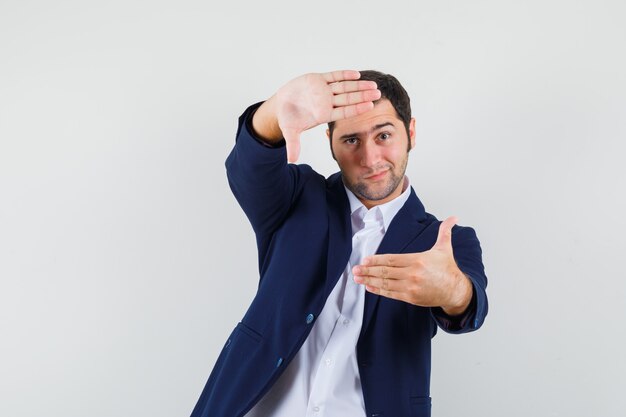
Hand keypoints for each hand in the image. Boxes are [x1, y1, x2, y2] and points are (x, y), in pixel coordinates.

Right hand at [254, 70, 380, 161]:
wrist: (281, 104)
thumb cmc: (288, 118)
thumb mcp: (290, 131)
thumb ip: (293, 145)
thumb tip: (291, 161)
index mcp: (324, 114)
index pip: (344, 112)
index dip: (357, 109)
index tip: (370, 107)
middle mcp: (327, 102)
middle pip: (348, 99)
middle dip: (363, 96)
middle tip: (378, 94)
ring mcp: (324, 90)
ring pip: (344, 87)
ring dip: (358, 85)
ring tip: (372, 85)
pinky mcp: (318, 79)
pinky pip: (334, 76)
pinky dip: (344, 74)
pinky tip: (356, 74)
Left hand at [352, 216, 472, 314]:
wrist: (455, 290)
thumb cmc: (447, 269)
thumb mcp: (445, 248)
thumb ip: (444, 232)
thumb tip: (453, 218)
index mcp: (417, 260)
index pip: (391, 259)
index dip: (376, 260)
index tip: (364, 260)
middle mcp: (412, 274)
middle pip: (385, 272)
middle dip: (368, 271)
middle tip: (355, 269)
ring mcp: (410, 287)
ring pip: (385, 284)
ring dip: (369, 281)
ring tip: (358, 278)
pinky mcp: (410, 297)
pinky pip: (391, 294)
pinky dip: (378, 291)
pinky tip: (369, 287)